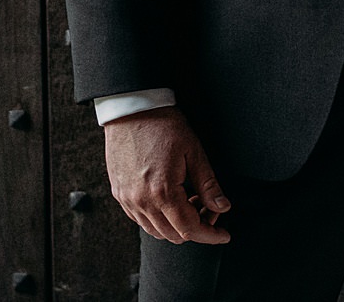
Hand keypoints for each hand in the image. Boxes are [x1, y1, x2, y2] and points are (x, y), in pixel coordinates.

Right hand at [104, 106, 231, 243]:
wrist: (131, 109)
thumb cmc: (163, 125)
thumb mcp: (193, 152)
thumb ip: (208, 184)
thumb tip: (223, 207)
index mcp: (163, 192)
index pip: (190, 229)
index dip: (211, 234)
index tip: (224, 234)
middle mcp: (141, 201)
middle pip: (174, 235)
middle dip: (197, 228)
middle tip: (209, 207)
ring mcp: (127, 199)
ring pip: (156, 231)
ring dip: (177, 225)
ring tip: (190, 201)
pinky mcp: (119, 194)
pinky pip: (140, 220)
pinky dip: (159, 219)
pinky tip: (170, 200)